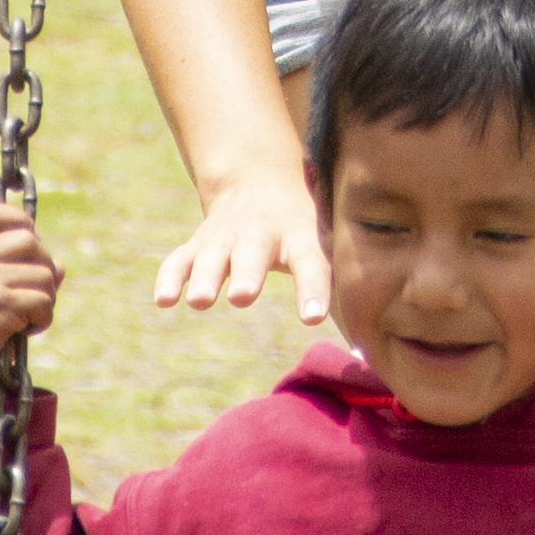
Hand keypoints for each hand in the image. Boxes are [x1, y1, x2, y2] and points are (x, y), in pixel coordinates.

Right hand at [0, 203, 62, 385]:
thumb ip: (22, 274)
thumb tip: (60, 265)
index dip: (17, 217)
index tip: (31, 238)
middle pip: (30, 240)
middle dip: (43, 269)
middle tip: (34, 298)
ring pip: (44, 273)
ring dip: (46, 302)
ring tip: (25, 321)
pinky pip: (43, 300)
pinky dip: (42, 321)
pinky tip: (25, 333)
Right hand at [150, 160, 330, 322]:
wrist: (261, 179)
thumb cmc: (307, 228)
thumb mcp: (328, 243)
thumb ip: (343, 291)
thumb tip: (370, 355)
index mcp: (301, 234)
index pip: (311, 261)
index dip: (312, 287)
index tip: (312, 316)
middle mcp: (261, 232)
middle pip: (253, 251)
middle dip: (247, 273)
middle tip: (244, 296)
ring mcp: (227, 236)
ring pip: (213, 253)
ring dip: (205, 275)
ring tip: (201, 301)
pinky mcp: (199, 243)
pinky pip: (181, 258)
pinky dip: (171, 276)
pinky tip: (164, 300)